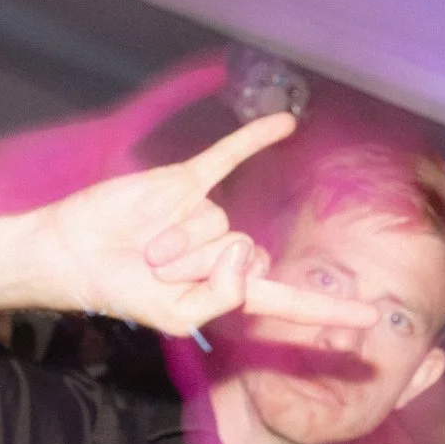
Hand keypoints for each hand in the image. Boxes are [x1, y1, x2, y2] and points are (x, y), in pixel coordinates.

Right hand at [0, 115, 378, 338]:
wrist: (74, 255)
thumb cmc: (122, 292)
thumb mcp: (176, 317)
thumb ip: (221, 297)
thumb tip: (244, 251)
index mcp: (228, 291)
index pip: (287, 302)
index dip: (327, 313)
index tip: (370, 320)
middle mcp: (226, 251)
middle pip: (241, 257)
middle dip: (194, 266)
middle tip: (154, 270)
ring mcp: (209, 215)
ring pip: (218, 225)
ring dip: (177, 241)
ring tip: (144, 247)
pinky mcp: (187, 183)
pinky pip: (229, 157)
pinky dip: (256, 140)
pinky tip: (287, 123)